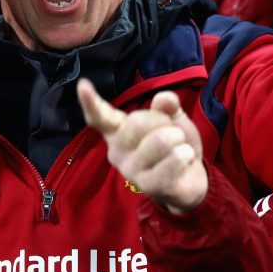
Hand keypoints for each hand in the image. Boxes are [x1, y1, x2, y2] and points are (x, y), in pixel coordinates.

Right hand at [78, 78, 206, 212]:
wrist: (190, 180)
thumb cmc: (174, 144)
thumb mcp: (172, 119)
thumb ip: (167, 106)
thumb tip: (164, 98)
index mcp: (118, 131)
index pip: (100, 117)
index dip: (90, 102)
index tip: (82, 85)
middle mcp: (117, 152)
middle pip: (137, 122)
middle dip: (163, 122)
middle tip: (171, 133)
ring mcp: (131, 171)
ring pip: (159, 141)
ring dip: (179, 139)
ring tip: (180, 148)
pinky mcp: (149, 186)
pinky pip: (173, 160)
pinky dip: (186, 154)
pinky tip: (185, 160)